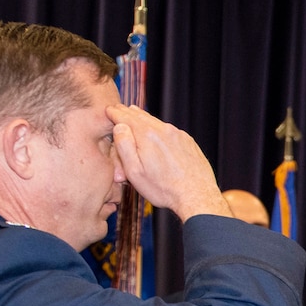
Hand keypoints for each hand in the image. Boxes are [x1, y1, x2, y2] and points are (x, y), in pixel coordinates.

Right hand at [105, 105, 226, 220]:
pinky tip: (156, 132)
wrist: (197, 196)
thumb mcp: (134, 171)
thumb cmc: (163, 189)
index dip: (114, 113)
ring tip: (134, 114)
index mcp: (147, 135)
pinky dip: (159, 129)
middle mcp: (164, 130)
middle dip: (127, 112)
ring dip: (143, 120)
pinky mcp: (188, 142)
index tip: (109, 110)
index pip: (125, 117)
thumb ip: (124, 146)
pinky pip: (169, 131)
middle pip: (141, 116)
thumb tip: (120, 126)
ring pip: (156, 122)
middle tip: (118, 109)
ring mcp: (178, 135)